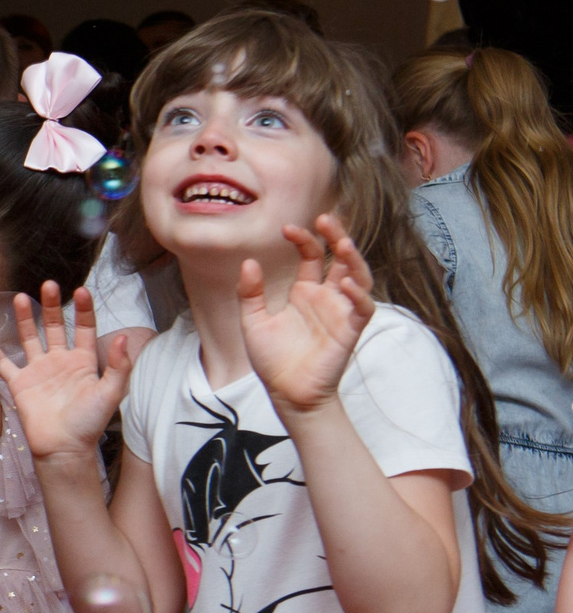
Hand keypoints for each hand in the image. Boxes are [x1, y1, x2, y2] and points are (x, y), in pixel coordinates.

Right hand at [0, 283, 134, 464]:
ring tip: (20, 297)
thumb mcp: (110, 393)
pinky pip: (3, 362)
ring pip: (30, 338)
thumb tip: (124, 338)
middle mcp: (59, 361)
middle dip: (52, 306)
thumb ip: (118, 366)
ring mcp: (38, 371)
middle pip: (55, 326)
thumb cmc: (89, 423)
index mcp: (83, 361)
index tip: (82, 291)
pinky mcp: (19, 383)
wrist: (63, 448)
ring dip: (25, 318)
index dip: (84, 310)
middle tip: (49, 285)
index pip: (84, 328)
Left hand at [239, 214, 373, 415]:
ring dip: (354, 260)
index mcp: (304, 291)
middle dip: (337, 236)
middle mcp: (326, 297)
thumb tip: (249, 262)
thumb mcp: (253, 321)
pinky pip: (362, 308)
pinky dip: (358, 294)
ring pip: (359, 277)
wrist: (286, 393)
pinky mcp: (350, 331)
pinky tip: (345, 283)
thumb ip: (250, 293)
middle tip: (326, 219)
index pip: (311, 256)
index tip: (287, 228)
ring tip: (342, 244)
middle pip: (341, 259)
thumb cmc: (273, 359)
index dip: (303, 239)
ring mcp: (340, 312)